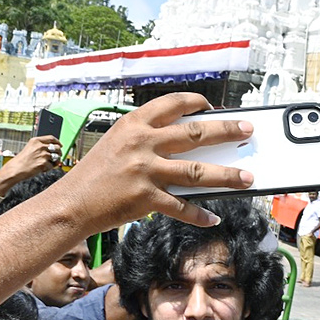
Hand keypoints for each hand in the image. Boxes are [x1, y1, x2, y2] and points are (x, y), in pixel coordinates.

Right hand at [0, 135, 62, 196]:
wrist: (16, 169)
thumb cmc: (22, 160)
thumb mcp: (30, 148)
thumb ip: (41, 146)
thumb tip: (53, 149)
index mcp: (36, 141)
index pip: (51, 138)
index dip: (58, 142)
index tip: (60, 145)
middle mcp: (40, 146)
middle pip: (57, 147)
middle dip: (59, 152)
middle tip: (57, 157)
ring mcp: (43, 154)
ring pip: (56, 157)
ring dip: (54, 161)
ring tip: (47, 163)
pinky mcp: (44, 163)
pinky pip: (52, 166)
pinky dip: (49, 168)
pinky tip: (42, 168)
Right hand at [58, 93, 253, 229]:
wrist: (71, 203)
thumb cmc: (94, 174)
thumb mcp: (116, 143)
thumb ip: (146, 139)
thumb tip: (186, 145)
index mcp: (134, 124)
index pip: (173, 104)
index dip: (196, 103)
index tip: (211, 107)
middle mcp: (142, 143)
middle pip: (195, 134)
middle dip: (227, 131)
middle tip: (247, 131)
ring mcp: (145, 171)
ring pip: (197, 172)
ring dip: (226, 175)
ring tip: (247, 177)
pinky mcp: (146, 198)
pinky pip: (181, 207)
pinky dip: (199, 214)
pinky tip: (213, 217)